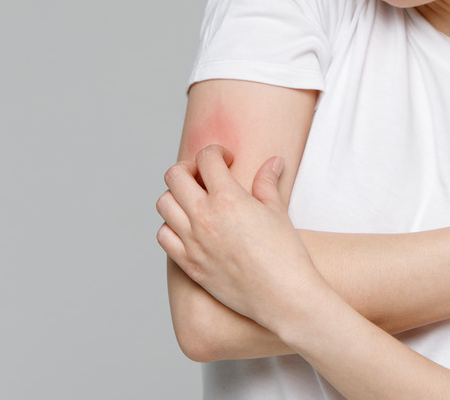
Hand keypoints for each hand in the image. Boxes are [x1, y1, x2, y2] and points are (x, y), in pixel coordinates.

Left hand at [156, 145, 326, 329]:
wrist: (283, 296)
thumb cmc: (286, 254)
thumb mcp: (277, 212)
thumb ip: (267, 183)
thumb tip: (272, 162)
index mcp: (228, 198)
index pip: (205, 158)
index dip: (216, 153)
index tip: (227, 161)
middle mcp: (204, 216)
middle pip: (174, 175)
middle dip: (189, 168)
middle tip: (204, 176)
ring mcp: (192, 241)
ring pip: (163, 203)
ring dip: (177, 196)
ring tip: (195, 202)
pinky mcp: (189, 264)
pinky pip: (164, 236)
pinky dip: (171, 226)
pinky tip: (189, 228)